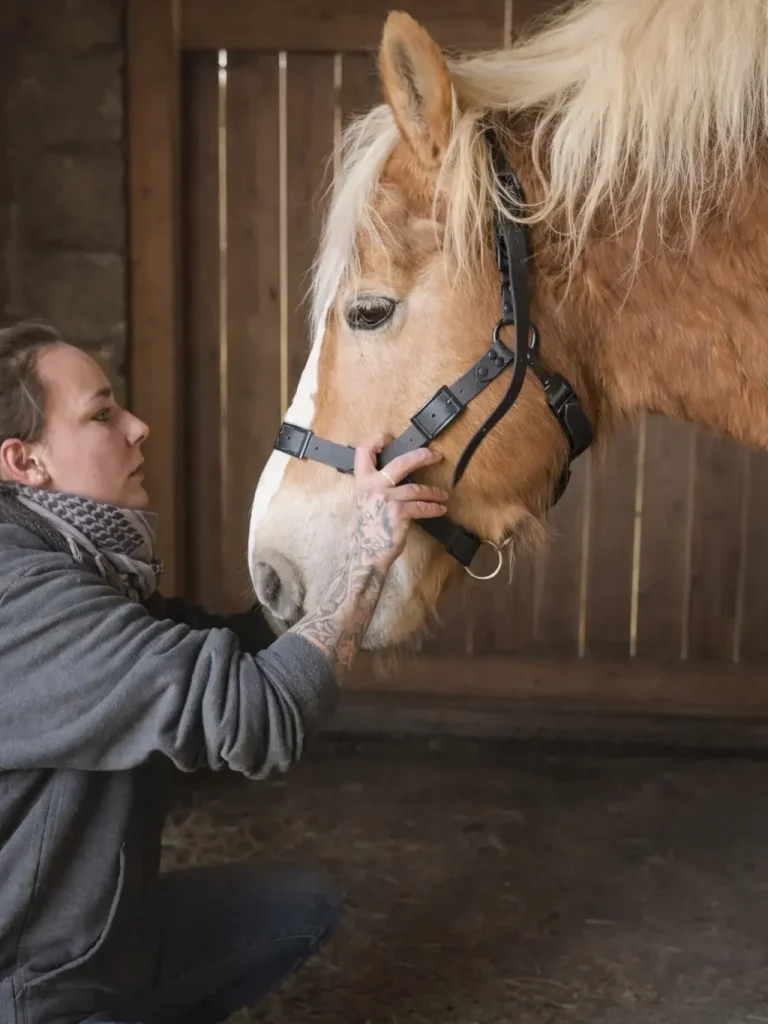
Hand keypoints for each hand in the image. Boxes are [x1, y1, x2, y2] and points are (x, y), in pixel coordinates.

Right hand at [351, 434, 448, 572]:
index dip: (376, 441)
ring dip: (433, 492)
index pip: (363, 452)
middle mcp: (372, 487)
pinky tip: (440, 509)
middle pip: (400, 463)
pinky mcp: (399, 513)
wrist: (365, 554)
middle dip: (421, 457)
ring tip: (442, 495)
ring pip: (416, 488)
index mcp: (362, 482)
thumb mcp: (364, 503)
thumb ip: (375, 488)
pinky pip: (421, 506)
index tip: (389, 437)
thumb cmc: (367, 531)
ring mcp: (386, 499)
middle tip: (435, 456)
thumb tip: (396, 478)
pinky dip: (433, 508)